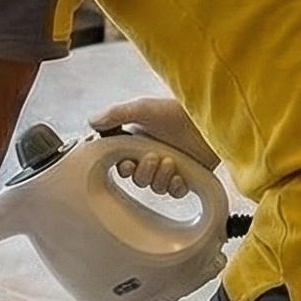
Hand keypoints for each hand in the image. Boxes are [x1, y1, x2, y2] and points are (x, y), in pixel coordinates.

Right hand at [88, 97, 218, 197]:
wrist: (209, 121)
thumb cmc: (177, 111)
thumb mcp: (142, 108)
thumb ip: (114, 114)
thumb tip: (91, 121)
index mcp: (138, 142)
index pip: (121, 163)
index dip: (122, 167)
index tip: (126, 163)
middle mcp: (153, 155)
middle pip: (137, 178)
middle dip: (143, 171)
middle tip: (154, 157)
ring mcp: (170, 167)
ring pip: (154, 187)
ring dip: (160, 177)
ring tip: (171, 162)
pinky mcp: (187, 177)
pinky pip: (174, 192)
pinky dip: (175, 186)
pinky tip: (179, 175)